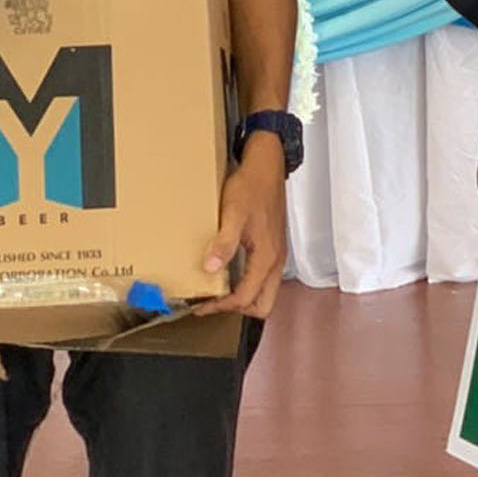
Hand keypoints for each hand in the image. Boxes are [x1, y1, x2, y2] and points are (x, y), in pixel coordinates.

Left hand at [195, 133, 287, 319]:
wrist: (266, 167)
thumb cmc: (251, 187)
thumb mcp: (233, 213)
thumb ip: (224, 242)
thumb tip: (212, 268)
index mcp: (266, 257)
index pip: (246, 298)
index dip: (221, 307)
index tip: (201, 306)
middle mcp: (275, 260)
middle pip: (262, 304)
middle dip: (237, 309)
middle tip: (212, 303)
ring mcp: (276, 254)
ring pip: (264, 292)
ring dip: (243, 297)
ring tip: (217, 290)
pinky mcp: (273, 246)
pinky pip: (263, 277)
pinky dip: (246, 283)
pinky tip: (228, 271)